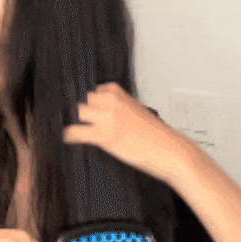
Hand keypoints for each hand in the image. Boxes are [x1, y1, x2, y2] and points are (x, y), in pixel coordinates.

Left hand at [63, 82, 186, 183]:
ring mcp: (107, 118)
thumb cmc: (157, 134)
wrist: (171, 150)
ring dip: (78, 122)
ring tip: (80, 130)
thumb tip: (103, 108)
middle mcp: (111, 102)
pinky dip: (71, 135)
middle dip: (86, 112)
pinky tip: (69, 138)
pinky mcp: (104, 136)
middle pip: (84, 101)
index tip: (90, 109)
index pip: (95, 90)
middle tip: (88, 123)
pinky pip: (77, 132)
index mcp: (119, 93)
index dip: (92, 102)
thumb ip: (120, 105)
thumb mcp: (137, 109)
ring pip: (79, 113)